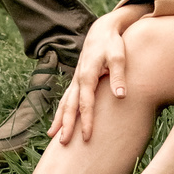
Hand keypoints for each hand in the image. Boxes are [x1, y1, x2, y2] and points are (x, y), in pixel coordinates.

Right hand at [50, 4, 146, 142]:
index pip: (86, 103)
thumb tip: (121, 96)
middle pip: (70, 106)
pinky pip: (67, 98)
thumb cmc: (112, 44)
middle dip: (66, 125)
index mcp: (87, 76)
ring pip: (65, 103)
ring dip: (59, 119)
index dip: (87, 121)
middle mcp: (78, 79)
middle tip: (63, 143)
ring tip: (52, 136)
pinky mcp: (77, 80)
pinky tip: (59, 121)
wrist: (101, 30)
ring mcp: (76, 80)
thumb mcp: (118, 57)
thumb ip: (118, 76)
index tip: (87, 137)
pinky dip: (62, 111)